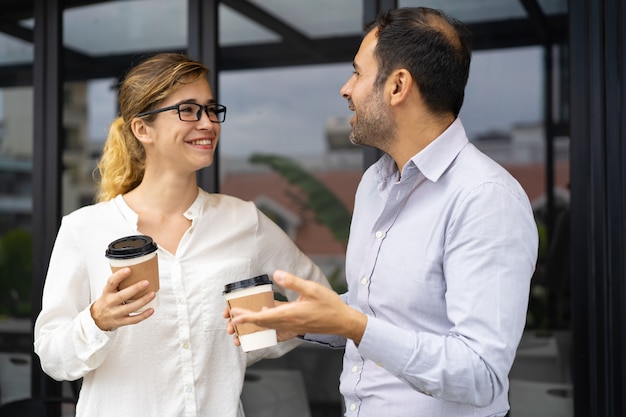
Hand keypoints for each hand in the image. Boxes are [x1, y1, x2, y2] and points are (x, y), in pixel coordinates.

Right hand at [91, 267, 155, 330]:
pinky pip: (133, 320)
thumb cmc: (107, 300)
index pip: (111, 282)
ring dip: (142, 301)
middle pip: (122, 296)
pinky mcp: (120, 322)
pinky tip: (151, 310)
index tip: (129, 269)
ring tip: (152, 294)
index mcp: (107, 292)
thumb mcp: (108, 290)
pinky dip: (143, 315)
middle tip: (146, 282)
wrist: (97, 319)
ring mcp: (115, 313)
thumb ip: (119, 282)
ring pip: (130, 308)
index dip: (119, 276)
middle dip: (135, 289)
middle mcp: (110, 302)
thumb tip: (136, 267)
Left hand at [229, 270, 366, 343]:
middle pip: (261, 324)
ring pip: (267, 327)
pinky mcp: (296, 327)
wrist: (342, 321)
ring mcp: (292, 327)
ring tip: (241, 319)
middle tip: (230, 318)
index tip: (234, 316)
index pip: (262, 318)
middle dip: (244, 322)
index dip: (246, 318)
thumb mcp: (312, 288)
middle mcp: (288, 323)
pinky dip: (267, 325)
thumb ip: (293, 282)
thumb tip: (276, 274)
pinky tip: (264, 316)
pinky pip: (276, 329)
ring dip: (253, 324)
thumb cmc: (329, 305)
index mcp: (290, 314)